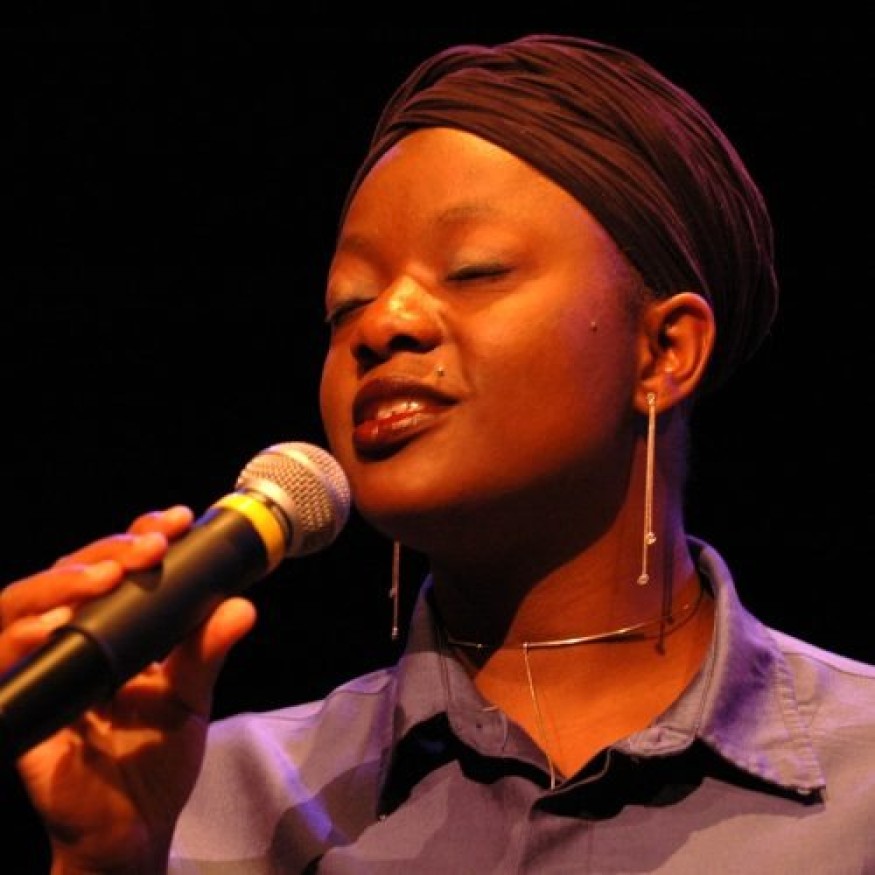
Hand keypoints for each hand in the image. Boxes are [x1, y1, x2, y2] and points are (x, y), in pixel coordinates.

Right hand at [0, 507, 256, 872]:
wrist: (133, 826)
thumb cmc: (157, 757)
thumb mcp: (191, 697)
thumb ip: (208, 652)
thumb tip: (242, 606)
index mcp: (116, 629)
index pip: (116, 565)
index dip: (138, 535)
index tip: (176, 520)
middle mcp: (75, 640)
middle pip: (70, 573)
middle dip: (108, 548)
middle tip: (150, 544)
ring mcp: (46, 670)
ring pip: (23, 605)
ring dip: (63, 581)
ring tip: (109, 573)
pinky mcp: (24, 706)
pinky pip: (9, 664)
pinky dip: (25, 638)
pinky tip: (57, 624)